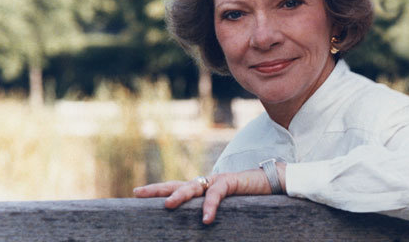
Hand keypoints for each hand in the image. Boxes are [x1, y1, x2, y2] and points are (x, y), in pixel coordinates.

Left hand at [133, 163, 285, 223]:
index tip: (137, 193)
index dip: (158, 190)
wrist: (271, 183)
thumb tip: (197, 227)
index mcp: (202, 188)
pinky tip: (206, 219)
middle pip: (177, 184)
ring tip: (168, 206)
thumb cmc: (248, 197)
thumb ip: (210, 212)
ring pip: (193, 187)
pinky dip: (210, 207)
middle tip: (138, 192)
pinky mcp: (230, 182)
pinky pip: (216, 194)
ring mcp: (217, 180)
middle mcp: (206, 182)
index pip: (176, 188)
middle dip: (157, 189)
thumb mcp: (225, 208)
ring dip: (180, 197)